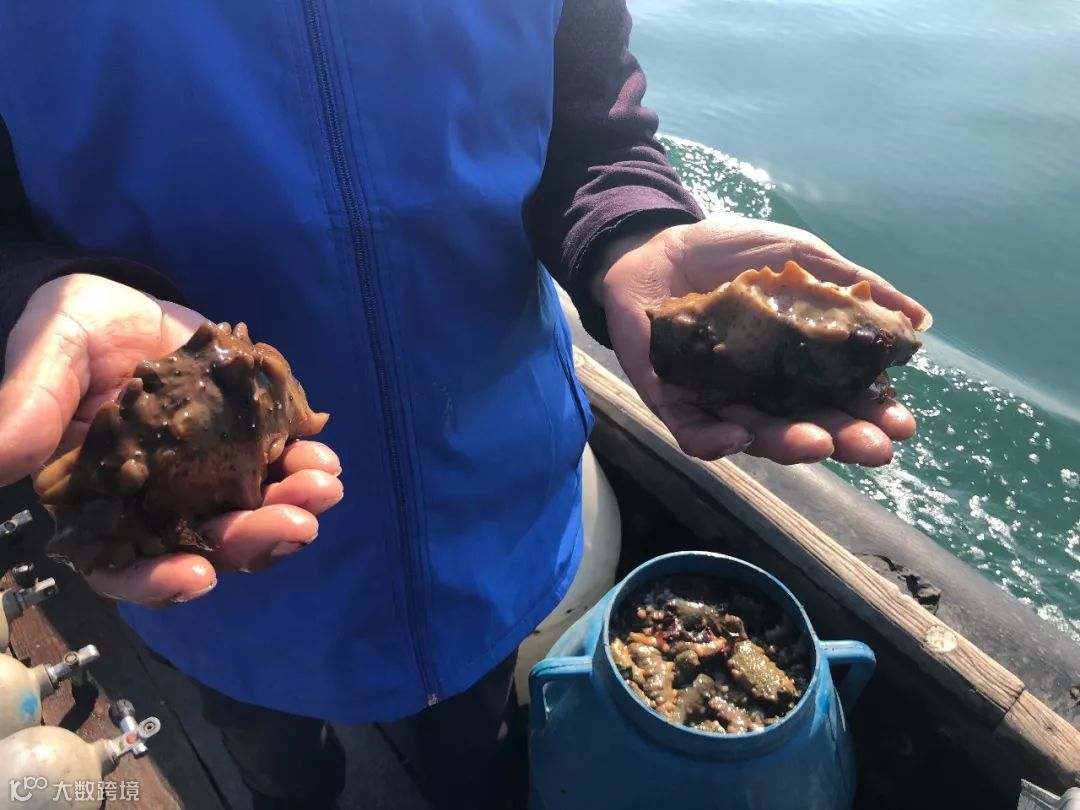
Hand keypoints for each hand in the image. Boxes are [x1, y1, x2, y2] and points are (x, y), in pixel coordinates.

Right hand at [0, 273, 342, 605]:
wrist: (123, 298)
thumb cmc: (71, 330)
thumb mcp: (47, 354)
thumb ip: (29, 405)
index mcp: (101, 501)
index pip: (123, 565)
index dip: (157, 581)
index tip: (199, 577)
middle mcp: (160, 502)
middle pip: (207, 546)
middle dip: (254, 539)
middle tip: (298, 523)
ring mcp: (209, 475)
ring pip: (253, 514)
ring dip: (293, 507)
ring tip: (324, 484)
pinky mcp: (246, 443)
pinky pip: (280, 467)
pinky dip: (305, 464)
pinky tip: (324, 455)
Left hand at [594, 214, 930, 466]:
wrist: (658, 242)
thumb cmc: (730, 253)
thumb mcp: (800, 257)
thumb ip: (851, 286)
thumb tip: (918, 319)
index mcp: (798, 363)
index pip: (841, 398)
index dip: (871, 414)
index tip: (901, 424)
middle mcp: (763, 390)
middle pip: (805, 427)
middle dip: (842, 440)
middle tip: (873, 449)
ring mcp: (718, 397)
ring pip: (755, 436)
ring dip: (787, 445)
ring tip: (817, 444)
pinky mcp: (671, 398)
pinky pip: (693, 431)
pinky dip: (714, 439)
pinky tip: (739, 435)